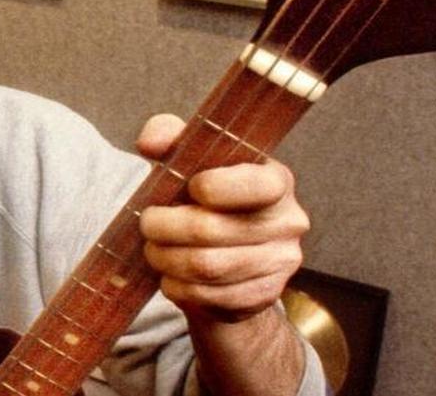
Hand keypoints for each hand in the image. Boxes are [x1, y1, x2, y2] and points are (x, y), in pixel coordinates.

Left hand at [134, 114, 309, 323]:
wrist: (228, 258)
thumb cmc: (207, 199)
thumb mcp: (190, 161)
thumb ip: (170, 139)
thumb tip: (150, 142)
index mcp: (276, 180)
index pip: (254, 185)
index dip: (213, 187)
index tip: (189, 187)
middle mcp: (288, 221)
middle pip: (213, 230)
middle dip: (165, 227)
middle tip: (147, 224)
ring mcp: (280, 263)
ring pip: (207, 266)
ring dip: (166, 258)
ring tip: (153, 249)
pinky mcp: (264, 296)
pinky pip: (209, 297)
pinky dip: (178, 287)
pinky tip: (170, 275)